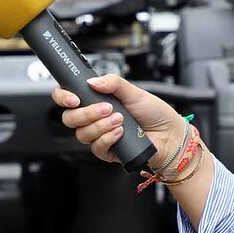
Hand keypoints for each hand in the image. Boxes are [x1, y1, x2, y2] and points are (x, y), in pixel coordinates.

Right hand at [52, 74, 185, 165]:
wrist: (170, 135)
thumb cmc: (155, 113)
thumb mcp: (134, 92)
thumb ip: (113, 83)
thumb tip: (93, 81)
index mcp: (97, 100)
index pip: (68, 97)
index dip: (63, 97)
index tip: (73, 98)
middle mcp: (95, 118)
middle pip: (70, 118)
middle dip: (86, 113)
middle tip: (106, 108)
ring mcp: (99, 135)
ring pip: (82, 134)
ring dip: (100, 126)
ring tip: (120, 120)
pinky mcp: (107, 151)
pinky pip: (96, 148)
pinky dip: (107, 138)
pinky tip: (120, 133)